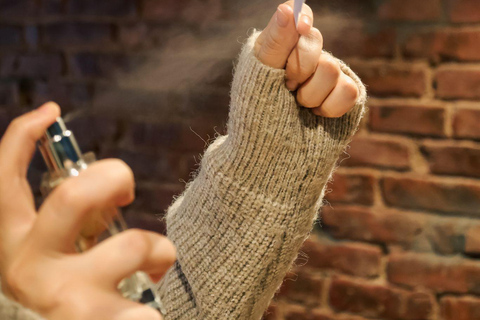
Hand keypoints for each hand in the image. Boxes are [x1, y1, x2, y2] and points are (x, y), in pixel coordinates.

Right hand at [0, 102, 175, 319]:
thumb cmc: (70, 294)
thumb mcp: (58, 252)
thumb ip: (75, 219)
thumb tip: (113, 185)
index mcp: (13, 245)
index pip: (4, 182)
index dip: (20, 139)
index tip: (50, 111)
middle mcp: (29, 269)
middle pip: (72, 197)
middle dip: (113, 178)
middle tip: (126, 190)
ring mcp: (64, 298)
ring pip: (132, 245)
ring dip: (159, 248)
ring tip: (157, 264)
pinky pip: (148, 306)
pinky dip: (161, 294)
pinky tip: (151, 310)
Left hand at [254, 1, 358, 117]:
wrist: (270, 153)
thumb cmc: (257, 115)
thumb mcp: (259, 76)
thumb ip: (275, 42)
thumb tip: (288, 8)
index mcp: (280, 46)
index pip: (298, 16)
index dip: (302, 18)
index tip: (302, 28)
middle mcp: (305, 56)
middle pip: (315, 42)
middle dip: (297, 70)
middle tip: (285, 88)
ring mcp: (326, 76)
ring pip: (331, 68)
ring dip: (310, 95)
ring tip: (298, 106)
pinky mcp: (343, 97)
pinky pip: (349, 91)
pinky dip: (329, 108)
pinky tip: (315, 115)